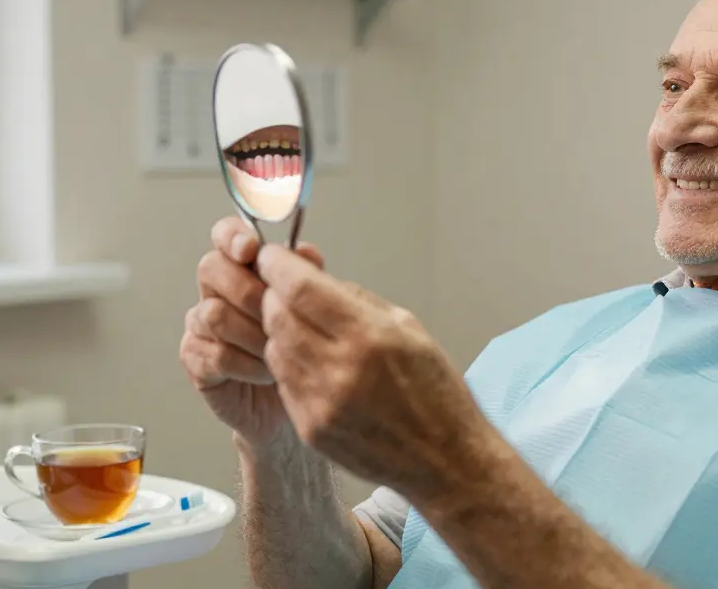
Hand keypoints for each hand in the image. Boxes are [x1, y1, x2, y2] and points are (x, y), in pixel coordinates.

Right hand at [179, 217, 323, 449]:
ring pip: (214, 313)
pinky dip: (246, 363)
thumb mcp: (315, 310)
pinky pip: (214, 352)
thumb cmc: (305, 350)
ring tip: (281, 351)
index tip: (249, 248)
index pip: (225, 236)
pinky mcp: (196, 359)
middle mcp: (218, 291)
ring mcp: (202, 325)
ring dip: (253, 334)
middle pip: (212, 269)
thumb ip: (308, 278)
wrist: (298, 403)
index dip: (232, 236)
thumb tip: (306, 251)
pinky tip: (267, 373)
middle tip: (277, 315)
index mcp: (245, 269)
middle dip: (249, 291)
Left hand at [256, 245, 491, 499]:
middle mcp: (339, 369)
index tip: (273, 257)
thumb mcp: (408, 328)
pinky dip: (290, 365)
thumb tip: (317, 281)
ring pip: (274, 348)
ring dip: (280, 331)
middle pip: (277, 316)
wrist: (444, 460)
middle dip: (274, 296)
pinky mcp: (310, 428)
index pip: (300, 288)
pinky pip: (283, 383)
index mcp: (369, 336)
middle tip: (284, 290)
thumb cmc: (436, 391)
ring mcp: (320, 403)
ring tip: (301, 327)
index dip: (278, 266)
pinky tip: (312, 363)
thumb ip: (358, 301)